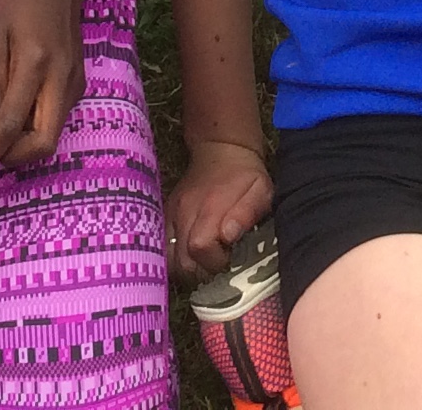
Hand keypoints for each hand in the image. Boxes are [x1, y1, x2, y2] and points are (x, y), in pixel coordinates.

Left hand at [0, 0, 87, 171]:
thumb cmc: (20, 4)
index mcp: (35, 65)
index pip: (13, 125)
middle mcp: (61, 82)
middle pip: (44, 144)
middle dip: (13, 158)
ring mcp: (75, 86)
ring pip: (51, 136)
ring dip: (23, 146)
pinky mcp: (78, 87)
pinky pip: (55, 120)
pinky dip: (33, 129)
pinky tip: (14, 115)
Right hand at [168, 136, 275, 280]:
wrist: (221, 148)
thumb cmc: (245, 173)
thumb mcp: (260, 190)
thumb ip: (246, 213)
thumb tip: (228, 236)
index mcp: (209, 208)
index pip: (200, 248)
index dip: (216, 262)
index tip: (230, 258)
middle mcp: (184, 213)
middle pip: (181, 261)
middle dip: (202, 272)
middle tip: (219, 264)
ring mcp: (172, 214)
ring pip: (168, 259)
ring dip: (187, 268)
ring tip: (206, 262)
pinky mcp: (166, 214)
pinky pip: (161, 246)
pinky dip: (174, 258)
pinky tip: (191, 255)